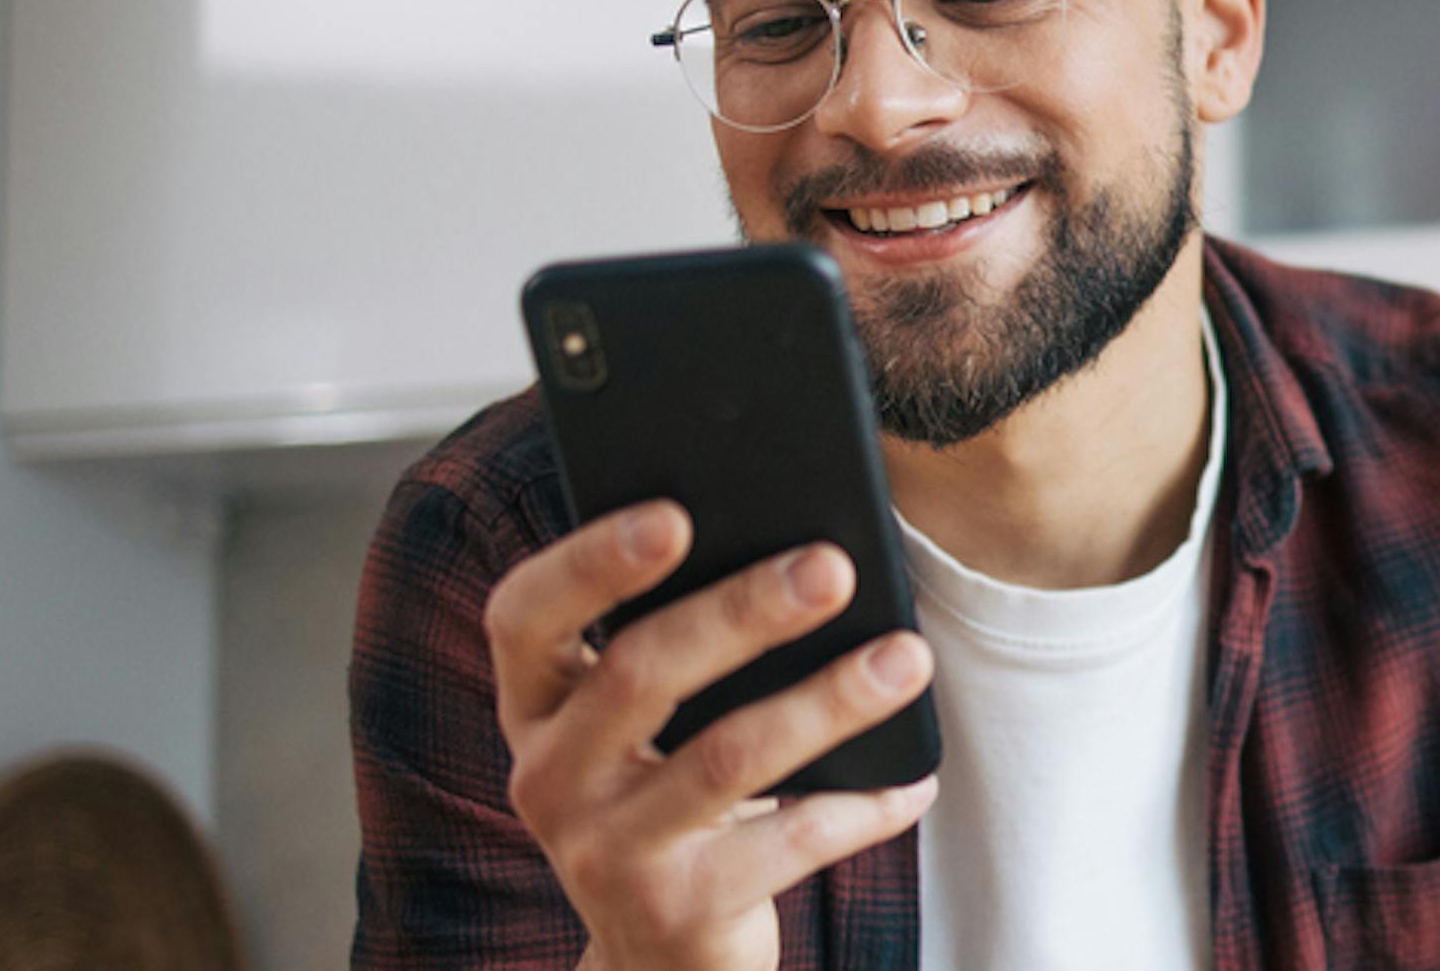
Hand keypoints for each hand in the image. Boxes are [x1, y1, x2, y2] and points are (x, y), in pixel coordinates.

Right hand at [483, 500, 937, 970]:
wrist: (658, 958)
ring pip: (726, 758)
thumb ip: (677, 647)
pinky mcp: (677, 910)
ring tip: (907, 657)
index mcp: (536, 707)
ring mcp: (606, 851)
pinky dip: (861, 806)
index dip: (590, 561)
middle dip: (744, 612)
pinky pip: (787, 844)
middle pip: (640, 672)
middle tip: (833, 568)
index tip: (674, 513)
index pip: (525, 615)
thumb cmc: (666, 799)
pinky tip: (913, 779)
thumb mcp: (642, 729)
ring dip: (826, 700)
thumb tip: (799, 551)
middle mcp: (548, 777)